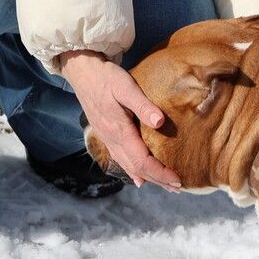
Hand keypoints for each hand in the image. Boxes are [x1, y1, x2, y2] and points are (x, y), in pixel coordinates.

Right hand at [60, 50, 180, 191]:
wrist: (81, 71)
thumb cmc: (106, 77)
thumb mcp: (126, 86)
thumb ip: (143, 105)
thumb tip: (160, 122)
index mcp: (119, 131)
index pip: (142, 161)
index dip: (160, 173)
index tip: (177, 180)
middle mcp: (112, 139)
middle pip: (136, 168)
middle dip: (157, 179)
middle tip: (177, 187)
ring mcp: (107, 138)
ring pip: (128, 165)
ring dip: (147, 176)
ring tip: (164, 184)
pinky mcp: (105, 134)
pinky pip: (120, 159)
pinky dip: (132, 170)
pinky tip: (138, 178)